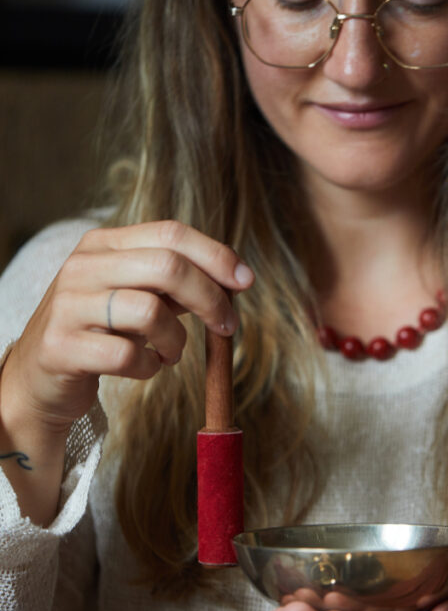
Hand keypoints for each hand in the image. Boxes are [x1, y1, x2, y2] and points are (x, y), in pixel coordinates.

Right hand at [0, 221, 252, 521]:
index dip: (216, 255)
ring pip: (150, 312)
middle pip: (166, 267)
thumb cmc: (100, 332)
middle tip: (227, 326)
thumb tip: (234, 279)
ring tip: (171, 353)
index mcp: (103, 244)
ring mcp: (68, 305)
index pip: (171, 233)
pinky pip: (128, 355)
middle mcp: (82, 266)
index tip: (245, 281)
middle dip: (209, 298)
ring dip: (176, 341)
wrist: (39, 378)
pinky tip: (144, 367)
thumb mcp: (135, 295)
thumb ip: (176, 283)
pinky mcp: (62, 346)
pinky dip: (149, 367)